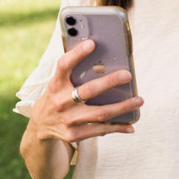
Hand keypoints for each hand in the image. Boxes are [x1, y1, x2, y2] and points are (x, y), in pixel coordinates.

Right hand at [27, 39, 142, 143]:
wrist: (40, 126)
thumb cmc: (56, 97)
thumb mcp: (58, 84)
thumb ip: (73, 74)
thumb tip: (103, 63)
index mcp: (55, 84)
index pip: (64, 65)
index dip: (77, 54)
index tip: (92, 43)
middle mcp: (60, 102)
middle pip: (88, 91)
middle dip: (110, 82)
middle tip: (127, 75)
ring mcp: (68, 120)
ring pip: (100, 113)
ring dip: (122, 107)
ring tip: (139, 100)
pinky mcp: (74, 135)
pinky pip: (100, 130)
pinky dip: (118, 127)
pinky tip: (131, 125)